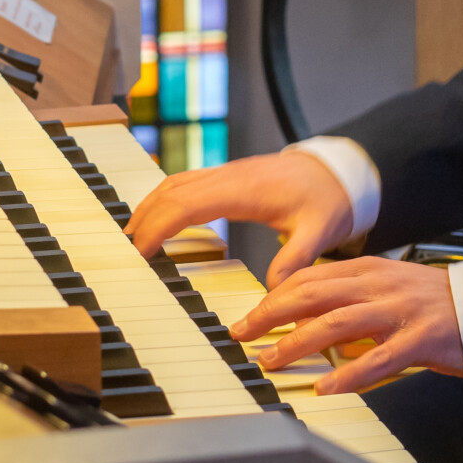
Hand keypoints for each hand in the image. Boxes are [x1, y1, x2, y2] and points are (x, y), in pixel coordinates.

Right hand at [125, 150, 353, 288]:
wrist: (338, 170)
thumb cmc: (327, 198)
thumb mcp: (320, 231)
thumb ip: (296, 259)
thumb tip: (275, 292)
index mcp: (244, 190)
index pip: (186, 204)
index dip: (157, 226)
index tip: (138, 252)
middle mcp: (229, 177)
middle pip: (171, 191)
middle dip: (142, 220)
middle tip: (124, 254)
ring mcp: (227, 173)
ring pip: (174, 183)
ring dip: (149, 207)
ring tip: (132, 239)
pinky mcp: (228, 177)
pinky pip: (186, 183)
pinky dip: (164, 200)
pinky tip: (159, 219)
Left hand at [234, 256, 462, 393]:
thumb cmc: (435, 302)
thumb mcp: (389, 287)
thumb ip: (351, 296)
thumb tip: (306, 317)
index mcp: (371, 270)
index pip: (311, 277)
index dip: (274, 296)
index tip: (251, 317)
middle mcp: (380, 285)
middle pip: (313, 294)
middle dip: (271, 315)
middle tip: (244, 335)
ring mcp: (400, 311)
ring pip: (337, 323)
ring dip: (297, 343)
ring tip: (272, 360)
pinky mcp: (420, 339)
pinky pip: (378, 359)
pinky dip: (348, 374)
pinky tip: (326, 387)